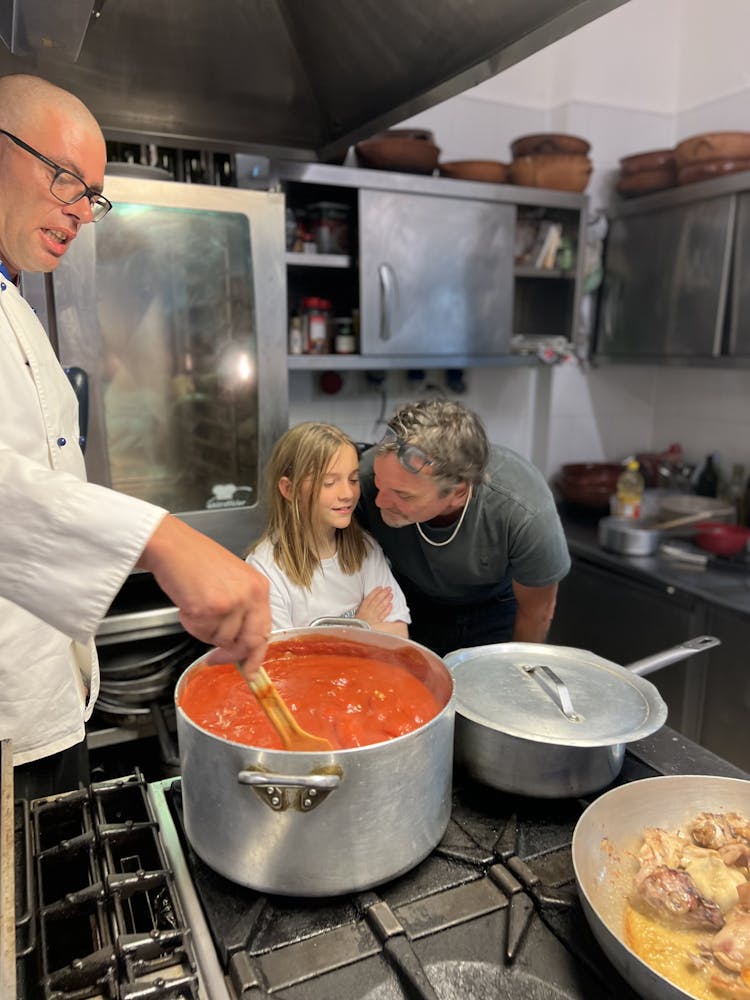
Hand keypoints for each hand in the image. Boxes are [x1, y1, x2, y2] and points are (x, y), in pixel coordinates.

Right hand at [137, 515, 270, 676]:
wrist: (172, 546)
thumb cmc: (196, 560)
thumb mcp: (233, 580)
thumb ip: (242, 609)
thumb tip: (241, 642)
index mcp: (259, 587)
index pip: (265, 630)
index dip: (256, 654)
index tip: (250, 668)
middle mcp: (250, 595)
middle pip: (249, 642)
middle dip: (231, 655)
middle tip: (215, 659)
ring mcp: (231, 603)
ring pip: (221, 640)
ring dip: (204, 631)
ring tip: (196, 605)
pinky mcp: (210, 609)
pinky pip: (202, 634)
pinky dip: (191, 625)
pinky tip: (188, 604)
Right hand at [356, 586, 393, 625]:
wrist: (358, 632)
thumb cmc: (358, 622)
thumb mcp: (358, 612)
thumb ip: (365, 605)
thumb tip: (373, 596)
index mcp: (362, 608)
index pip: (369, 598)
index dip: (375, 592)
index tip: (380, 587)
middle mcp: (368, 612)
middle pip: (376, 601)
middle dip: (383, 593)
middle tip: (389, 588)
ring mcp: (373, 617)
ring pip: (381, 607)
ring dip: (386, 600)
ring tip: (391, 595)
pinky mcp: (377, 622)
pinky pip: (383, 615)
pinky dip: (387, 610)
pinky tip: (391, 605)